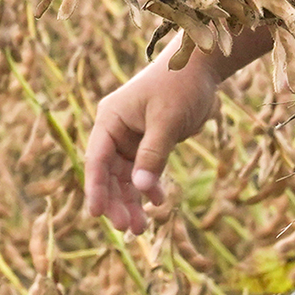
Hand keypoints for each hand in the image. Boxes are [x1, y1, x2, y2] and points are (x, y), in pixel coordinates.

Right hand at [84, 45, 220, 234]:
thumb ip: (153, 154)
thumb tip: (139, 189)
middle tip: (128, 228)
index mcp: (110, 119)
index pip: (97, 159)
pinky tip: (157, 202)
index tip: (96, 214)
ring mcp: (131, 138)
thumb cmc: (179, 86)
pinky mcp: (148, 142)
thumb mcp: (166, 120)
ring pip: (126, 177)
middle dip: (117, 201)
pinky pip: (143, 171)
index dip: (95, 188)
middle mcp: (116, 130)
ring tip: (140, 228)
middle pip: (109, 173)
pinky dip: (148, 187)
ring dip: (131, 200)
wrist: (199, 66)